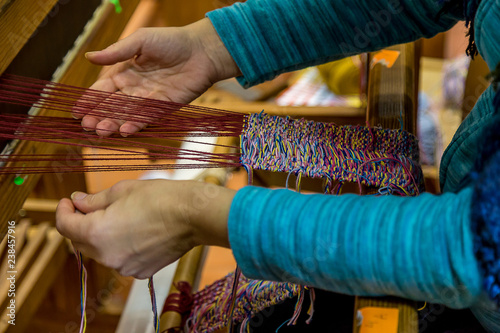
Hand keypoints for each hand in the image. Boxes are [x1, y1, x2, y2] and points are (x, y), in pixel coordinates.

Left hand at [56, 179, 234, 278]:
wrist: (193, 216)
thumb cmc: (160, 198)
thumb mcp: (121, 191)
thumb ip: (93, 200)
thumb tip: (77, 202)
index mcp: (97, 233)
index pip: (65, 226)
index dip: (63, 211)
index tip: (68, 201)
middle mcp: (107, 256)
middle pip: (80, 242)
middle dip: (80, 224)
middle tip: (89, 206)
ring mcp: (124, 267)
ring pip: (101, 252)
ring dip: (101, 236)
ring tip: (118, 217)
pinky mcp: (140, 271)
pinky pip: (120, 259)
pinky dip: (120, 246)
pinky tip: (135, 231)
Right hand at [74, 18, 240, 136]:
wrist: (202, 51)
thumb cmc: (172, 41)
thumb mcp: (140, 41)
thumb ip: (117, 52)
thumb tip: (88, 57)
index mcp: (124, 73)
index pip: (102, 90)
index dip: (89, 100)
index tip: (76, 111)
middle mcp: (134, 89)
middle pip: (111, 106)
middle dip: (98, 116)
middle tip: (87, 125)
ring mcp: (149, 100)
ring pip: (127, 115)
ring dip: (113, 123)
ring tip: (102, 131)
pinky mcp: (165, 107)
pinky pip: (148, 118)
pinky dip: (136, 125)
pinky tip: (125, 130)